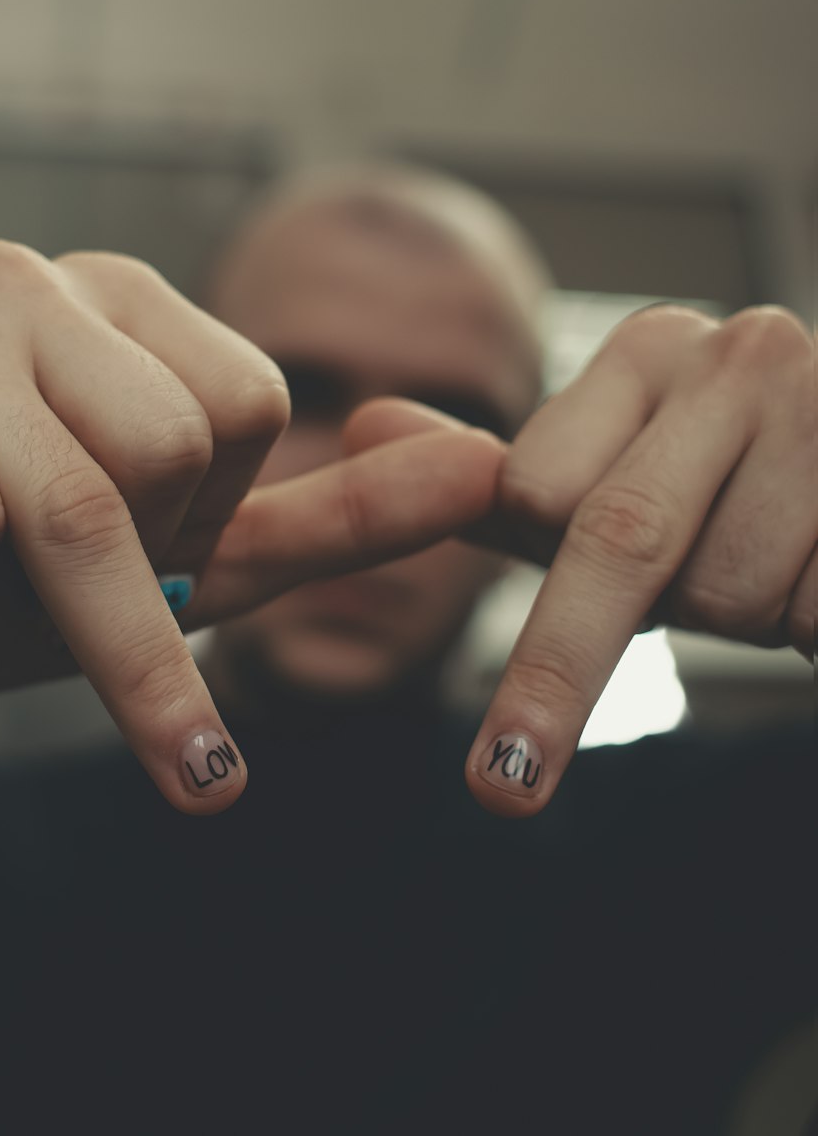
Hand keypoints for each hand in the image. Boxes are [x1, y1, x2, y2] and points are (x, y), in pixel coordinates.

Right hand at [0, 241, 504, 812]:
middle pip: (170, 452)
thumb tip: (488, 468)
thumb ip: (340, 514)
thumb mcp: (198, 561)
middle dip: (120, 572)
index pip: (249, 412)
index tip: (120, 543)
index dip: (197, 522)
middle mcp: (25, 276)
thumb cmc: (15, 590)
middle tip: (33, 571)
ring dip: (25, 599)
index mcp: (121, 298)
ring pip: (69, 500)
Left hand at [347, 305, 815, 816]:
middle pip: (621, 538)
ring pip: (727, 591)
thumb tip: (362, 420)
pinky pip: (813, 609)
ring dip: (740, 622)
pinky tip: (817, 582)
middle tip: (504, 786)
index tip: (552, 622)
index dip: (552, 575)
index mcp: (650, 349)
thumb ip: (494, 480)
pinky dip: (807, 630)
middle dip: (563, 667)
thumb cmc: (733, 505)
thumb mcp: (609, 493)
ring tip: (776, 571)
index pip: (541, 490)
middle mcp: (738, 355)